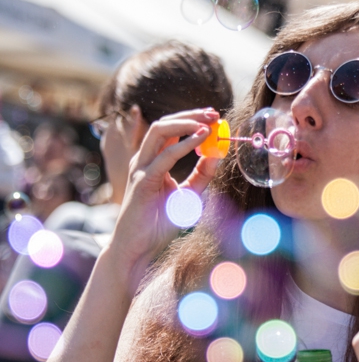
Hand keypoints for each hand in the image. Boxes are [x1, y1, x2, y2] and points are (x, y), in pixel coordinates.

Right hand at [106, 108, 219, 292]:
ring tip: (208, 122)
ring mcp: (141, 169)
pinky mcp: (142, 182)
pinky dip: (184, 144)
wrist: (136, 248)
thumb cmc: (158, 223)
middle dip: (190, 115)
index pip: (171, 131)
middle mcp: (144, 161)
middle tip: (214, 113)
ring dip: (186, 122)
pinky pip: (165, 157)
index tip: (214, 116)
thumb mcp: (188, 195)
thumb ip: (202, 175)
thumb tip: (219, 154)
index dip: (192, 119)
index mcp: (153, 161)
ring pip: (160, 132)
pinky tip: (201, 138)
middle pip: (164, 125)